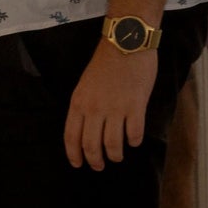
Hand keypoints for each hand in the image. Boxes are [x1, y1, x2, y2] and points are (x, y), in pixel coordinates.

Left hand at [64, 40, 157, 168]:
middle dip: (95, 161)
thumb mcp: (85, 84)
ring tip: (118, 156)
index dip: (74, 155)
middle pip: (91, 146)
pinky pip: (134, 133)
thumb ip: (84, 106)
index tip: (79, 164)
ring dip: (115, 155)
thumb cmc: (106, 62)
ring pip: (113, 145)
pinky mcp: (135, 106)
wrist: (126, 42)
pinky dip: (134, 141)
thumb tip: (87, 129)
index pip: (71, 138)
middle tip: (100, 165)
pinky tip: (134, 140)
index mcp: (79, 103)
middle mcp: (94, 109)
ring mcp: (115, 109)